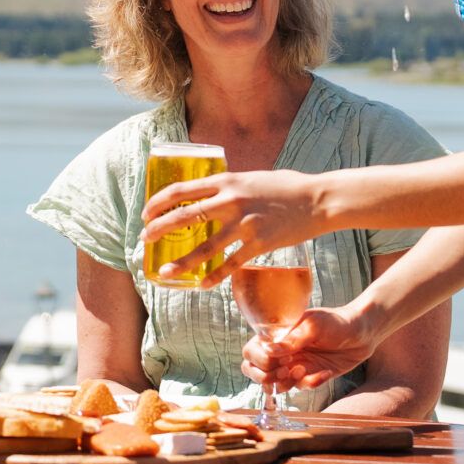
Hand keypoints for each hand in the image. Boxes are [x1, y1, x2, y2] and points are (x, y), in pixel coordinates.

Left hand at [140, 168, 321, 283]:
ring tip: (164, 272)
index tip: (146, 213)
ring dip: (181, 261)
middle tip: (145, 240)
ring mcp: (245, 224)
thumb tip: (208, 195)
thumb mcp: (250, 177)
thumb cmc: (285, 186)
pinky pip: (231, 264)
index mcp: (227, 180)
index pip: (181, 190)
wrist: (318, 200)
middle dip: (159, 230)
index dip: (158, 203)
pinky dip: (215, 277)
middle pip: (185, 217)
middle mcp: (232, 201)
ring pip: (205, 247)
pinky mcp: (260, 244)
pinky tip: (201, 286)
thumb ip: (228, 186)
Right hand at [242, 306, 379, 394]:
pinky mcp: (309, 375)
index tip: (281, 357)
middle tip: (285, 371)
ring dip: (288, 382)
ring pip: (275, 384)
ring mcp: (294, 364)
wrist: (363, 333)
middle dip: (265, 377)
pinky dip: (311, 383)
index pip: (252, 350)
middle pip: (254, 370)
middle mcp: (281, 351)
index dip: (261, 359)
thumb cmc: (337, 321)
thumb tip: (270, 350)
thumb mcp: (315, 325)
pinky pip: (301, 387)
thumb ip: (293, 339)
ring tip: (305, 371)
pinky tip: (325, 373)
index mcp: (277, 334)